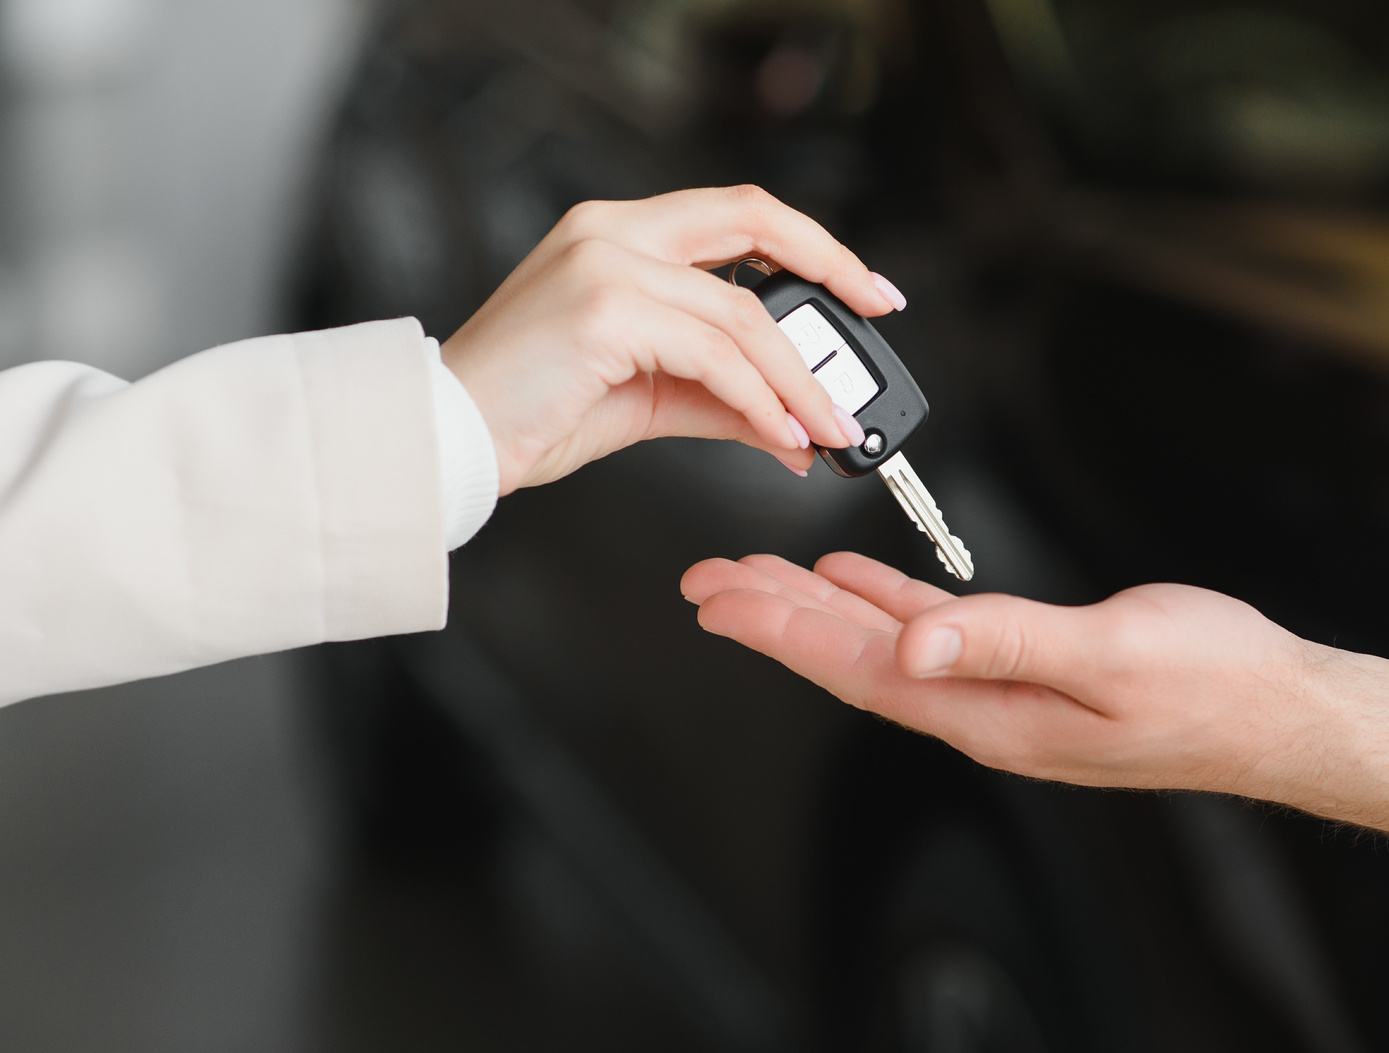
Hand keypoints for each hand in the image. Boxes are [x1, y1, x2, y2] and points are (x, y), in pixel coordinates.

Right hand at [441, 186, 906, 494]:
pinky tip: (783, 434)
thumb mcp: (649, 397)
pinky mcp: (603, 309)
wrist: (447, 439)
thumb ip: (724, 397)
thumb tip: (798, 425)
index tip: (864, 286)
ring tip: (831, 427)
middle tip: (878, 317)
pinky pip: (714, 355)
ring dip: (799, 378)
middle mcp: (612, 231)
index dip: (812, 243)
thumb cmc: (531, 412)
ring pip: (740, 313)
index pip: (738, 214)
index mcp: (619, 234)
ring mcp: (605, 262)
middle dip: (831, 270)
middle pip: (753, 223)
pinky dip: (761, 400)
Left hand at [680, 551, 1388, 916]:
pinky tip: (857, 580)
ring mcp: (1004, 693)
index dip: (784, 632)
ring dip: (819, 609)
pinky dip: (889, 600)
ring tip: (758, 577)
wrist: (1280, 711)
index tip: (720, 599)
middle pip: (854, 659)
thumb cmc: (1213, 687)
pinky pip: (937, 630)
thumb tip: (916, 642)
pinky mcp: (1031, 667)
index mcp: (991, 714)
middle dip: (775, 618)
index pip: (861, 668)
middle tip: (707, 583)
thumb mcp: (1112, 654)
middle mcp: (983, 711)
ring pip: (886, 642)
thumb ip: (1009, 644)